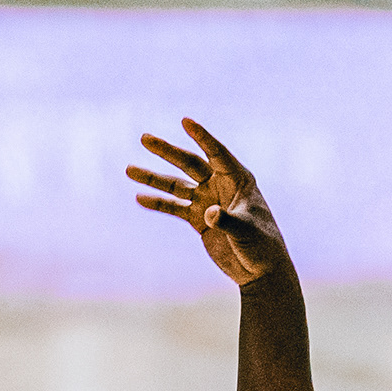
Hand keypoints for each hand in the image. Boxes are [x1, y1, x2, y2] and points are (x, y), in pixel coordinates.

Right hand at [127, 119, 289, 285]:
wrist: (260, 270)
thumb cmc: (262, 245)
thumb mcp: (246, 231)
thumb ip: (227, 221)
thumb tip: (209, 213)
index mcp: (238, 180)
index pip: (216, 153)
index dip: (201, 137)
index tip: (185, 121)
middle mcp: (221, 186)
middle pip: (189, 164)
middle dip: (166, 151)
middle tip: (144, 138)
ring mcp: (208, 201)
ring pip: (176, 185)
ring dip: (153, 178)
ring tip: (129, 169)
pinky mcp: (199, 219)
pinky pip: (174, 207)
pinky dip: (158, 203)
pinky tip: (140, 197)